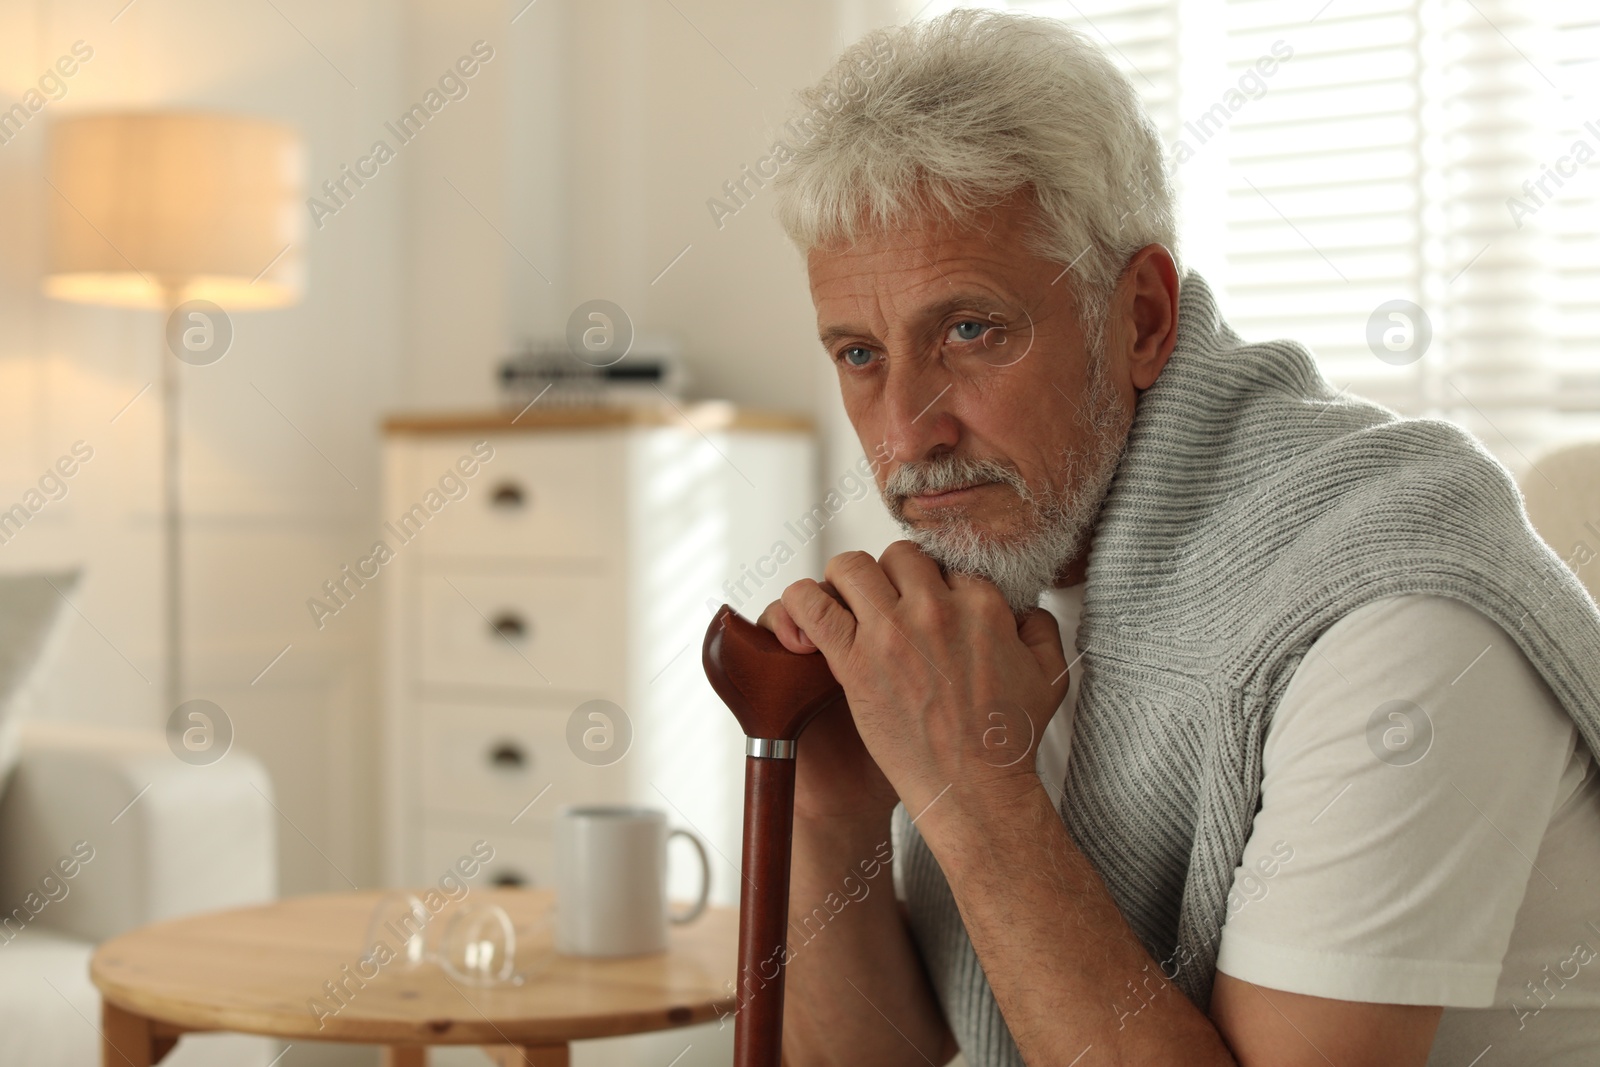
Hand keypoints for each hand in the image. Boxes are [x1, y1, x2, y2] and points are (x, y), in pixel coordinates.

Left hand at [778, 541, 1069, 824]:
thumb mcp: (1049, 675)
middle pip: (899, 557)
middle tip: (889, 607)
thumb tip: (1025, 609)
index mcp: (982, 605)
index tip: (929, 607)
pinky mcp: (854, 661)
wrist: (975, 789)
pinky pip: (810, 606)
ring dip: (847, 582)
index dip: (936, 583)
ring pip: (852, 567)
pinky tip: (808, 618)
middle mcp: (935, 610)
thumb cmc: (1008, 741)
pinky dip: (801, 603)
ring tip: (849, 607)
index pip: (946, 564)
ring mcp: (891, 633)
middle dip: (893, 577)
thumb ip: (1041, 628)